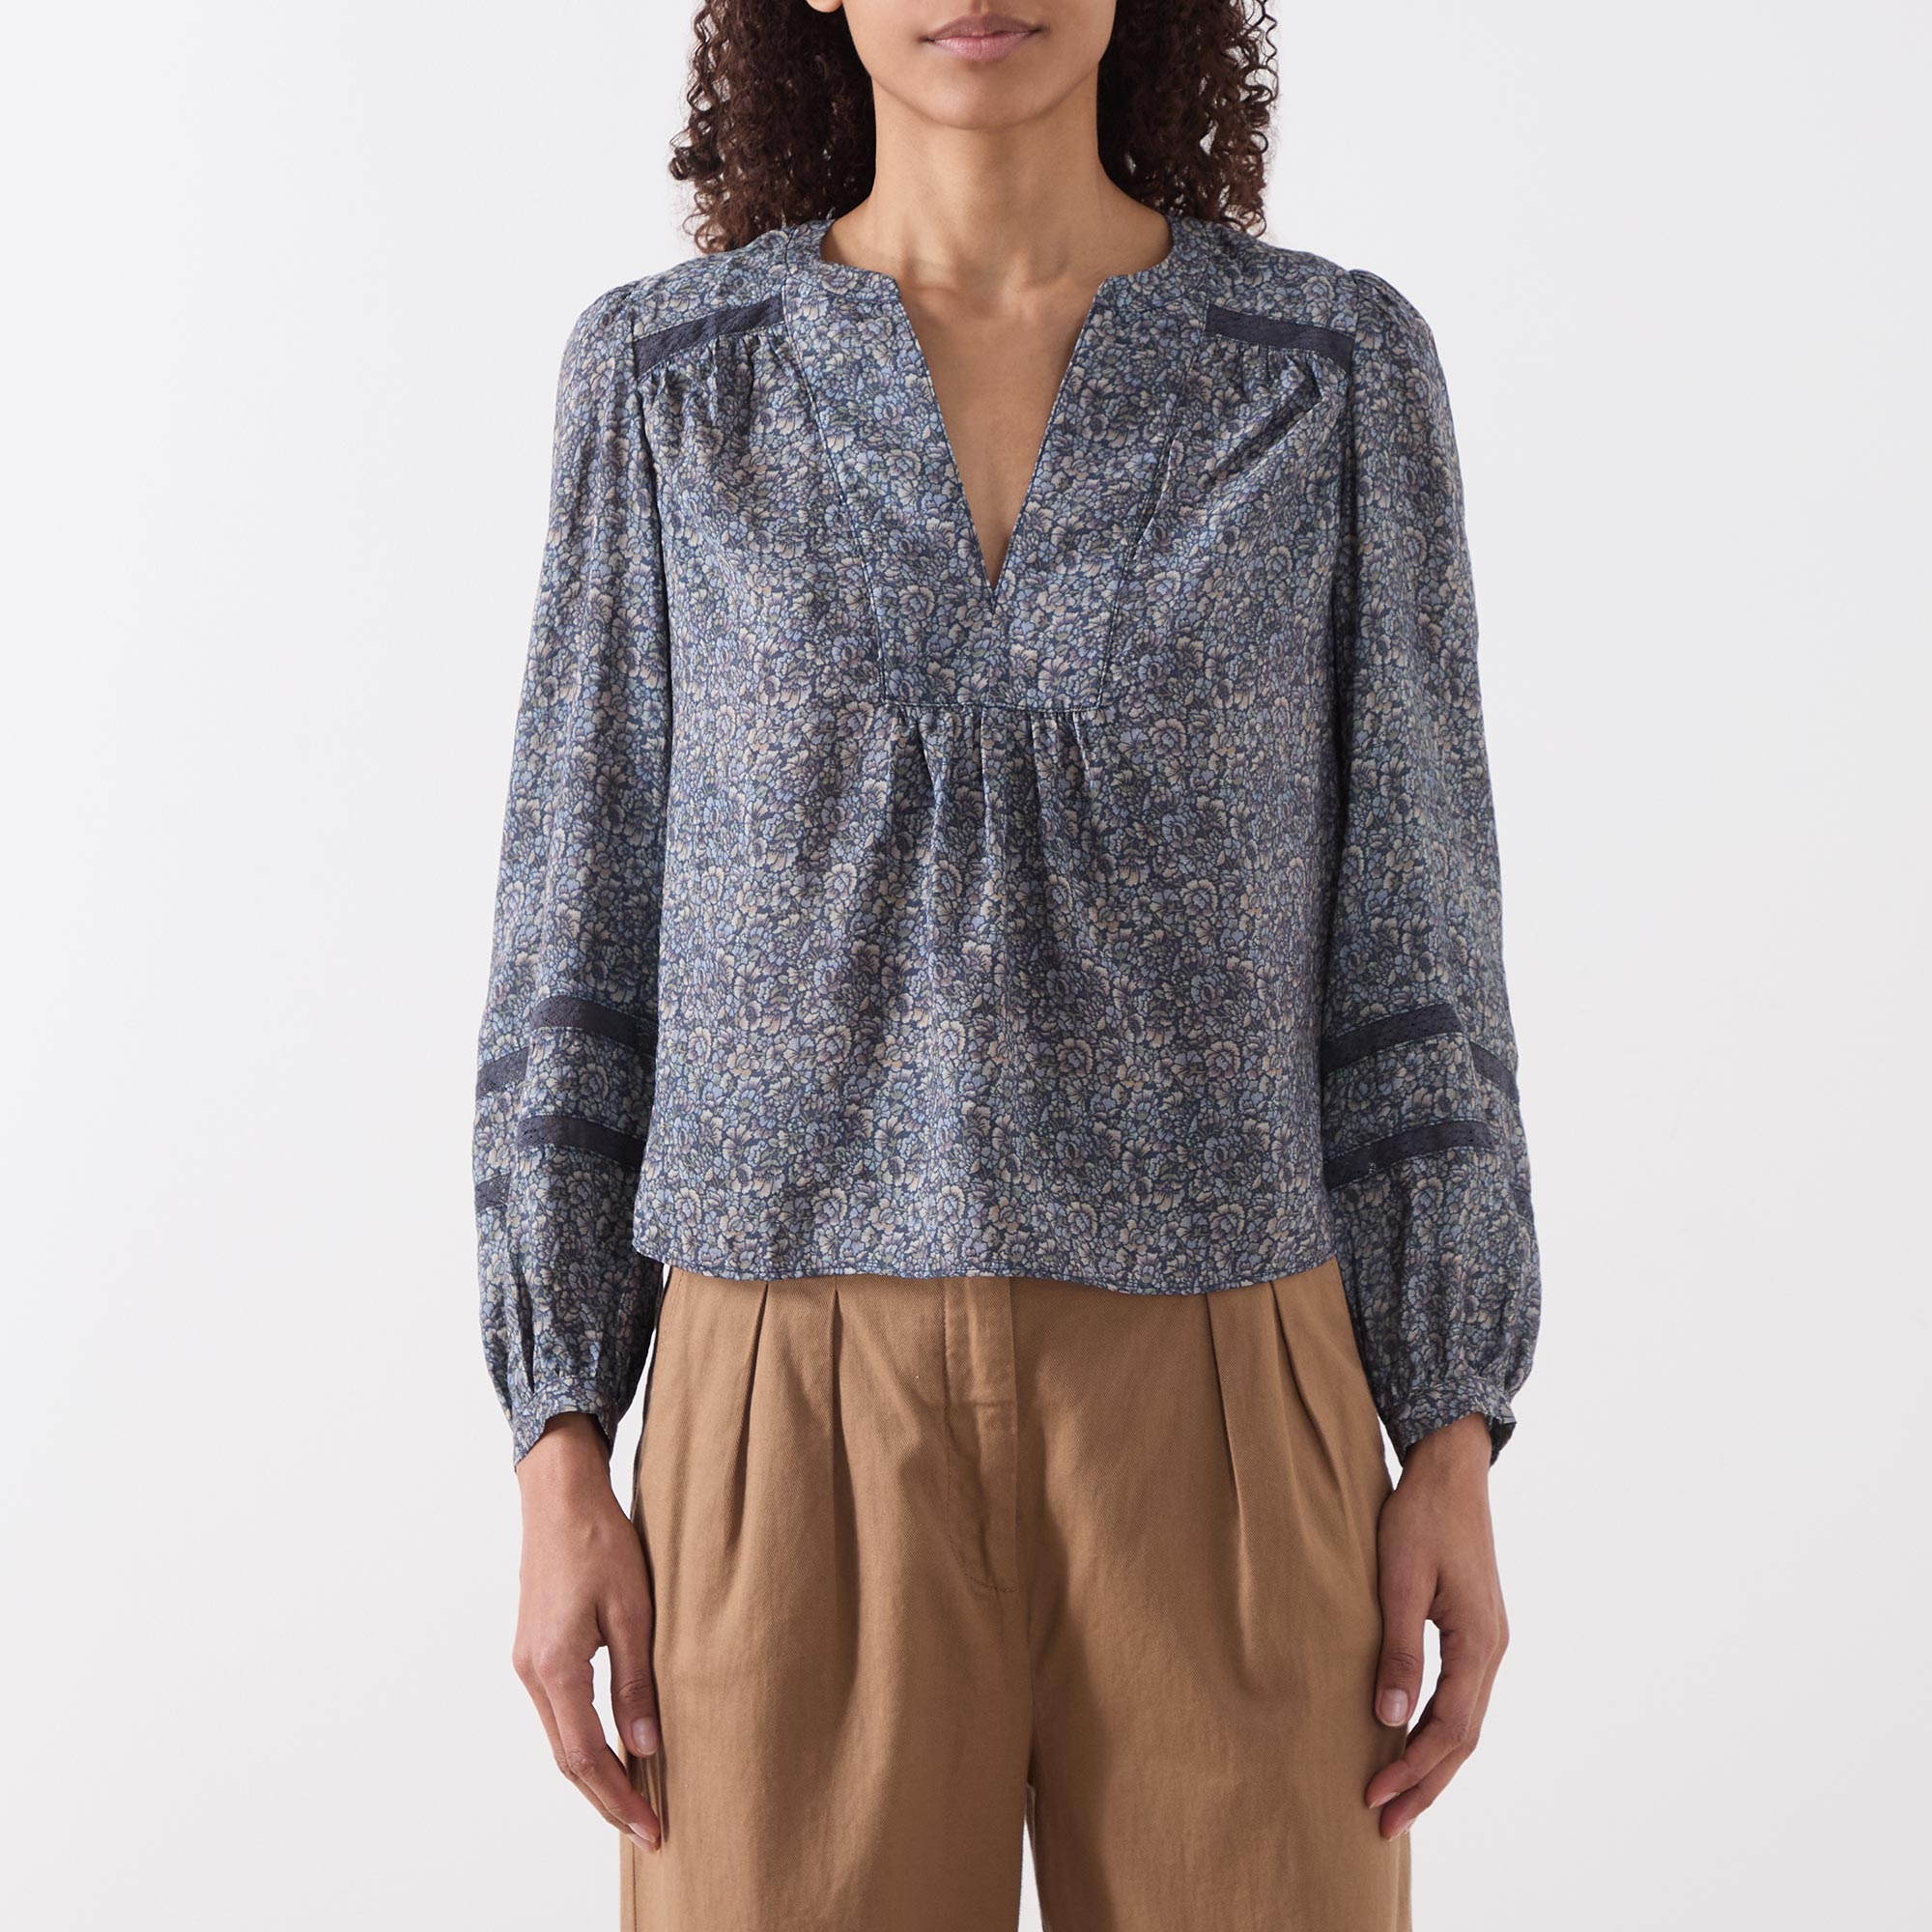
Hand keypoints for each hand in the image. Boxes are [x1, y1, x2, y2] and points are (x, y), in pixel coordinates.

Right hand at [511, 1413, 661, 1849]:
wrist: (559, 1494)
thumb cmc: (600, 1540)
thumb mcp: (633, 1609)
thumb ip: (636, 1682)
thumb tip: (646, 1749)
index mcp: (555, 1666)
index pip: (587, 1755)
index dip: (619, 1797)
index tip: (651, 1828)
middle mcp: (532, 1672)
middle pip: (568, 1759)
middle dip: (607, 1798)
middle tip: (647, 1830)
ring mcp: (527, 1662)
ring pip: (560, 1739)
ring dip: (596, 1773)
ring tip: (637, 1800)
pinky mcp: (533, 1649)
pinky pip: (559, 1713)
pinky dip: (585, 1741)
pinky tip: (614, 1748)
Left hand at [1365, 1411, 1508, 1837]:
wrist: (1450, 1468)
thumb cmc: (1421, 1515)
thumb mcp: (1401, 1579)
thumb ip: (1398, 1649)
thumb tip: (1387, 1719)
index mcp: (1479, 1643)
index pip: (1448, 1729)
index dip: (1411, 1769)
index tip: (1373, 1797)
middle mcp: (1492, 1650)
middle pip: (1463, 1739)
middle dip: (1424, 1784)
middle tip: (1383, 1825)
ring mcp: (1488, 1641)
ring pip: (1465, 1723)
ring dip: (1431, 1763)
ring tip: (1396, 1799)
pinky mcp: (1475, 1630)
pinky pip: (1460, 1698)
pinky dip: (1436, 1731)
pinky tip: (1410, 1741)